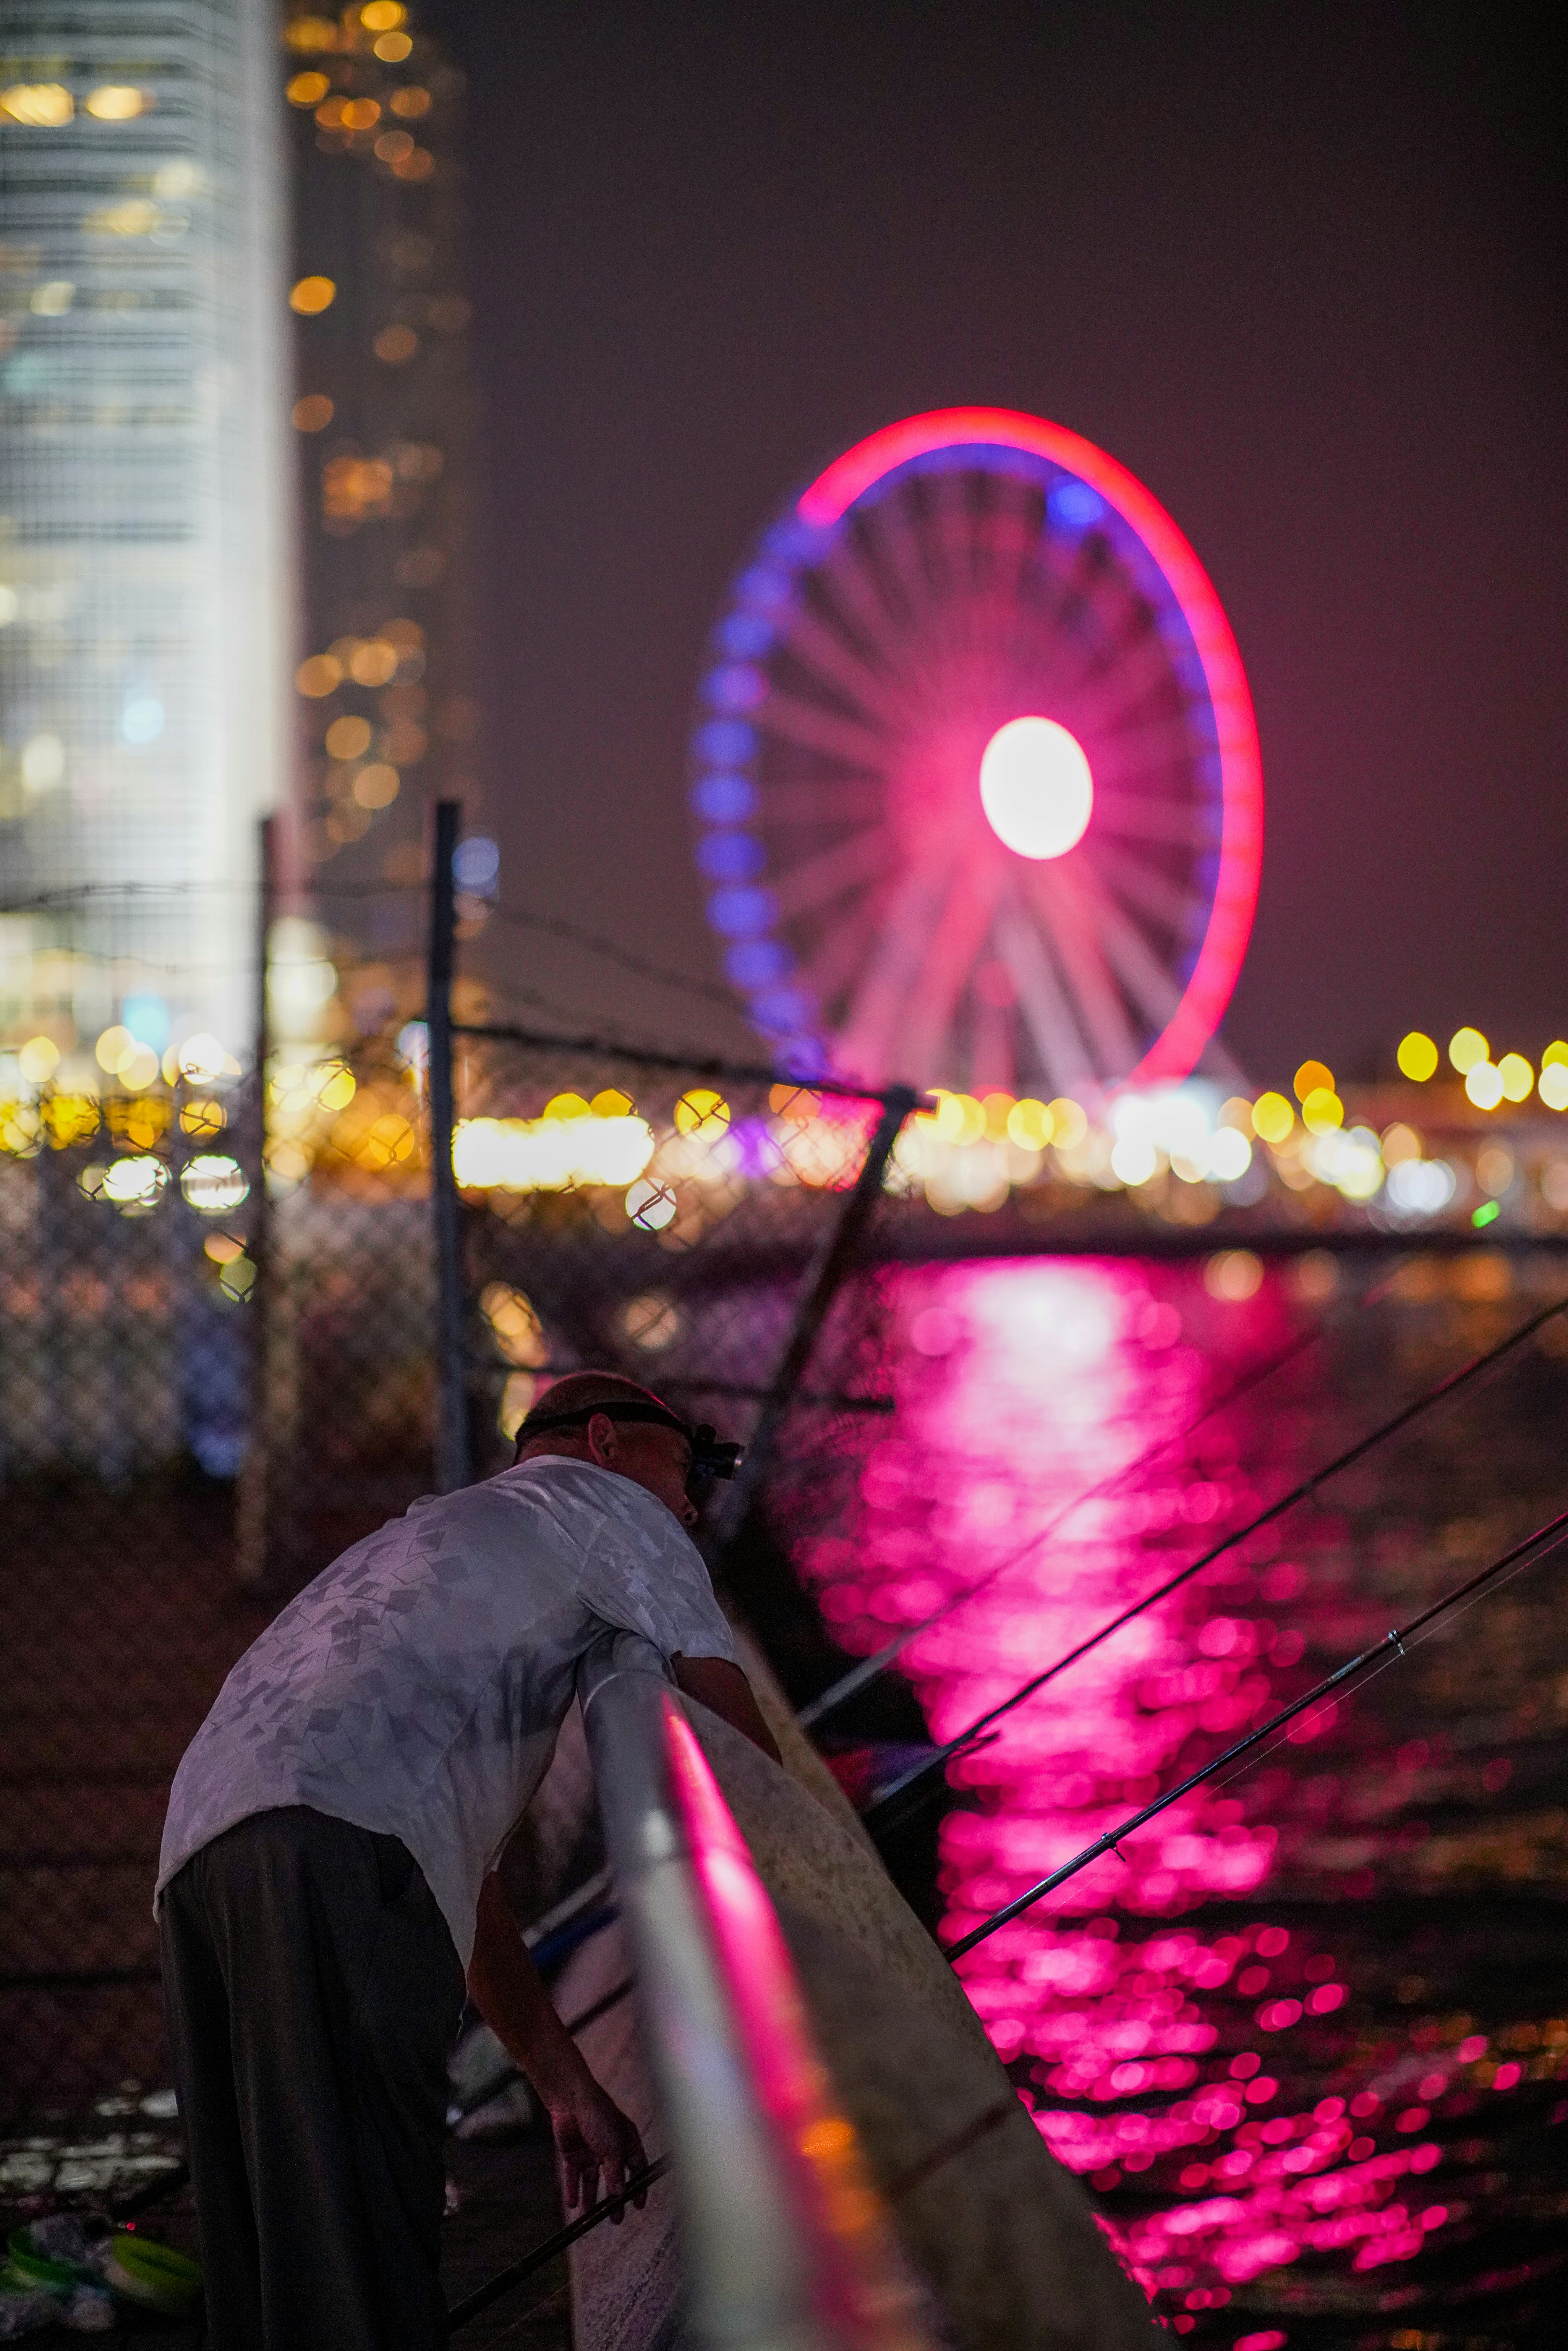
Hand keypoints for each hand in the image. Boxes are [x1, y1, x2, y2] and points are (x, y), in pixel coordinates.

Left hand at [550, 2073, 647, 2218]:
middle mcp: (609, 2148)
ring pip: (591, 2181)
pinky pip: (573, 2175)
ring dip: (591, 2199)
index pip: (636, 2168)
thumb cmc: (599, 2116)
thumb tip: (620, 2195)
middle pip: (613, 2178)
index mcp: (626, 2141)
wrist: (571, 2100)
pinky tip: (573, 2205)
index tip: (638, 2205)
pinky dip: (573, 2189)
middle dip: (614, 2200)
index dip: (637, 2186)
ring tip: (589, 2218)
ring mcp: (590, 2151)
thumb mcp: (613, 2148)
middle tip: (615, 2219)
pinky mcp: (573, 2153)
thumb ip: (616, 2173)